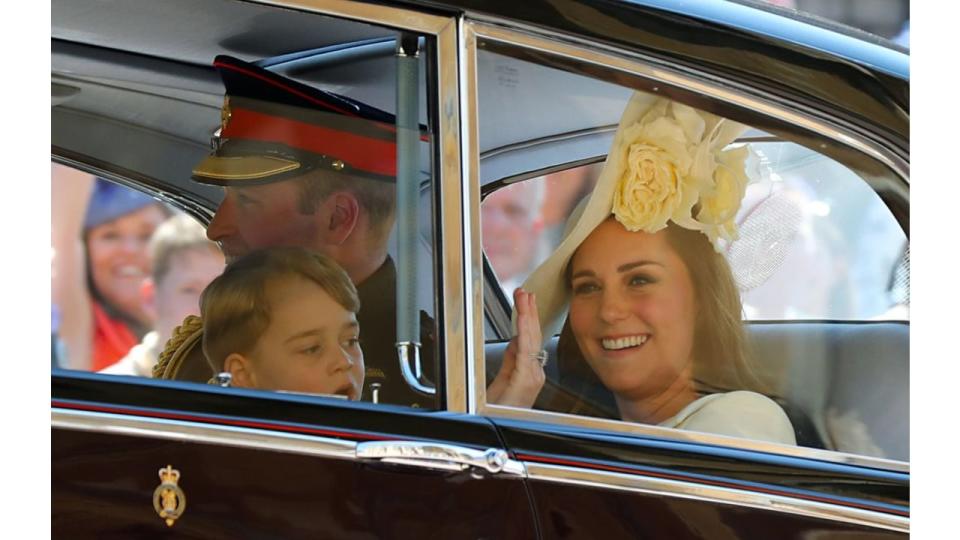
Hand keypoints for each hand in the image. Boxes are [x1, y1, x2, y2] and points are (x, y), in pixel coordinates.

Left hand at [487, 288, 544, 407]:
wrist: (495, 427)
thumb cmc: (499, 411)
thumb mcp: (503, 380)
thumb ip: (511, 360)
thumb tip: (515, 340)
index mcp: (531, 373)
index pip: (531, 340)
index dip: (529, 319)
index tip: (526, 301)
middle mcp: (535, 373)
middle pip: (534, 336)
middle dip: (529, 312)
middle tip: (525, 292)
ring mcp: (532, 377)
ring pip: (531, 340)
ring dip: (527, 317)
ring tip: (525, 298)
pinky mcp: (524, 380)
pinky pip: (525, 352)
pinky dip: (524, 333)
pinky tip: (523, 320)